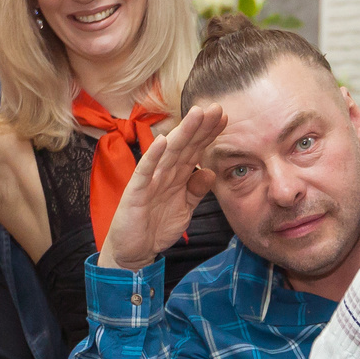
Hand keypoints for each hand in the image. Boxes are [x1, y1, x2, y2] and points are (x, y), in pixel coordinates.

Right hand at [99, 104, 223, 271]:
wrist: (135, 251)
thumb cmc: (156, 227)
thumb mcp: (185, 209)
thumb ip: (196, 190)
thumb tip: (209, 171)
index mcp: (176, 176)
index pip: (194, 150)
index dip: (208, 134)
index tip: (224, 117)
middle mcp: (164, 173)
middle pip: (184, 146)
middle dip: (200, 127)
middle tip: (216, 108)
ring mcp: (150, 180)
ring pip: (168, 153)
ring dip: (182, 133)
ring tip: (195, 114)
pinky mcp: (136, 192)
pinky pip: (145, 172)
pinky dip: (153, 156)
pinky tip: (162, 141)